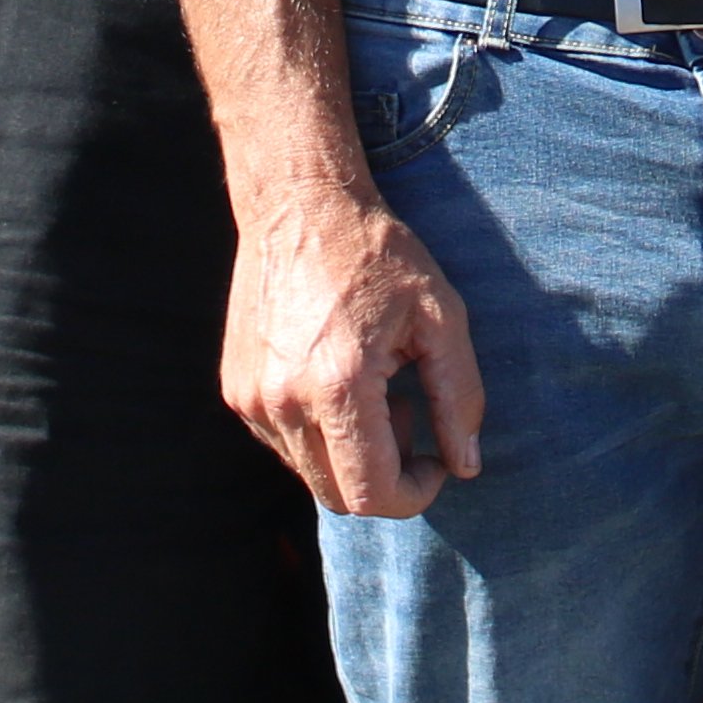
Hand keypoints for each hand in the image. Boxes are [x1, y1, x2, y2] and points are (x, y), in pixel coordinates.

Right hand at [220, 192, 485, 516]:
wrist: (298, 205)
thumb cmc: (378, 254)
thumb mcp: (440, 316)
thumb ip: (459, 398)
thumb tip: (466, 466)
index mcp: (338, 385)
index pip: (372, 495)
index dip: (415, 494)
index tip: (438, 461)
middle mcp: (283, 401)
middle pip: (338, 498)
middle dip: (386, 476)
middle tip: (409, 414)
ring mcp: (251, 399)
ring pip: (310, 475)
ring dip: (352, 455)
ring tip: (379, 388)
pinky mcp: (236, 391)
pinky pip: (285, 445)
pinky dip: (321, 434)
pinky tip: (341, 379)